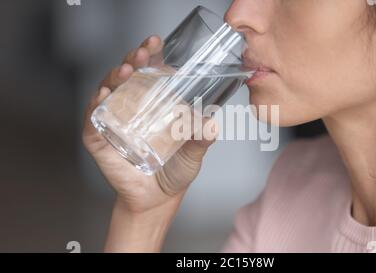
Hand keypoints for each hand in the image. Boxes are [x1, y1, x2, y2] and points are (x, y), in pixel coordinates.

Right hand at [82, 36, 217, 213]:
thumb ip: (202, 138)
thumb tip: (212, 124)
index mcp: (154, 105)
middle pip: (128, 77)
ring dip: (115, 78)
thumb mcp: (194, 152)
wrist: (158, 199)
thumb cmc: (176, 171)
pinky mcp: (100, 140)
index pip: (150, 73)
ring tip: (125, 71)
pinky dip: (95, 107)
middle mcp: (132, 108)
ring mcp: (114, 122)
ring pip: (109, 92)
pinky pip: (94, 120)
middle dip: (133, 60)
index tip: (155, 41)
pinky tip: (104, 96)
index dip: (150, 54)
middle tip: (141, 54)